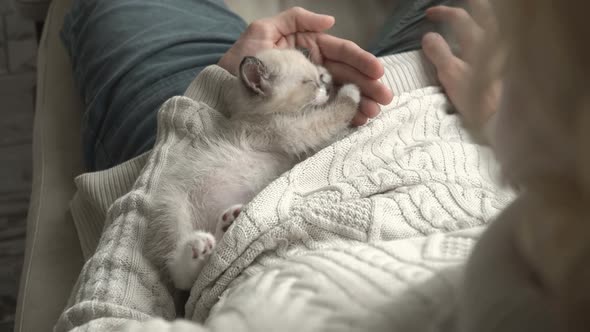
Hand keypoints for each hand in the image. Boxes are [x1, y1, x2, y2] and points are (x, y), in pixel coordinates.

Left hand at [218, 7, 392, 125]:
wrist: (222, 93)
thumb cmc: (240, 61)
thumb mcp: (262, 32)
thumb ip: (295, 20)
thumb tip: (331, 20)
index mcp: (308, 48)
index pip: (340, 53)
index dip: (361, 61)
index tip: (377, 72)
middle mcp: (313, 69)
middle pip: (347, 75)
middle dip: (368, 85)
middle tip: (385, 98)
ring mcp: (310, 91)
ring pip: (342, 94)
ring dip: (360, 103)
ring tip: (374, 113)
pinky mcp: (305, 110)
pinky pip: (329, 111)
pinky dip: (344, 116)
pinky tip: (357, 120)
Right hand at [422, 0, 500, 126]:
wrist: (509, 121)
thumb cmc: (480, 100)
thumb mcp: (452, 76)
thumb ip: (439, 53)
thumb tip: (428, 36)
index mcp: (480, 40)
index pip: (459, 17)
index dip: (442, 13)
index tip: (428, 15)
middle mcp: (498, 39)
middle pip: (485, 12)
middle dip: (470, 6)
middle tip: (454, 10)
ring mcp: (508, 51)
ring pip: (496, 24)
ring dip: (482, 17)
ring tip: (471, 19)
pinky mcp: (513, 64)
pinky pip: (502, 38)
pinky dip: (490, 33)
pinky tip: (484, 42)